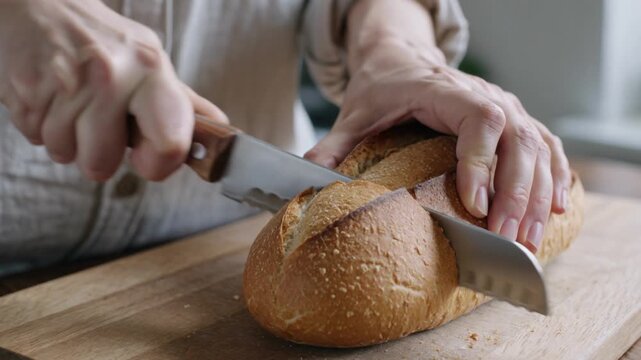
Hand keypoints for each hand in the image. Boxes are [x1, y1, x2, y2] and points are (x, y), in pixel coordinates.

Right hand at [0, 0, 226, 180]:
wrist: (40, 5)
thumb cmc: (103, 41)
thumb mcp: (150, 63)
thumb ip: (184, 102)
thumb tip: (222, 132)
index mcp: (151, 70)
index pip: (170, 144)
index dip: (158, 164)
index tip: (147, 158)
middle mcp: (110, 76)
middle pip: (102, 163)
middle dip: (99, 155)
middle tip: (99, 125)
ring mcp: (65, 84)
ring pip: (66, 155)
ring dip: (67, 140)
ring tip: (72, 106)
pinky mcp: (26, 90)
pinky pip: (36, 139)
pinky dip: (41, 127)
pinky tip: (51, 99)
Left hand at [305, 40, 570, 252]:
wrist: (402, 57)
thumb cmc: (381, 85)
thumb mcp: (354, 112)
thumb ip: (335, 144)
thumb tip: (309, 179)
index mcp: (444, 90)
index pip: (480, 119)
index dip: (482, 161)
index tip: (476, 203)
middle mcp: (484, 95)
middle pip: (518, 139)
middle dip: (516, 193)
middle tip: (508, 239)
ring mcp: (505, 105)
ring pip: (538, 147)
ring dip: (538, 195)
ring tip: (530, 239)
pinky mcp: (514, 118)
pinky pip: (546, 145)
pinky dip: (555, 176)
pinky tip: (556, 208)